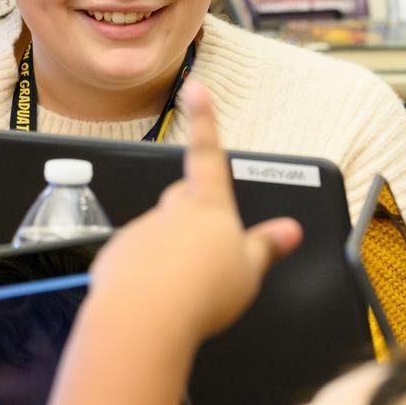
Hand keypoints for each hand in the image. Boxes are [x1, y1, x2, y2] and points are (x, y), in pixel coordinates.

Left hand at [88, 82, 302, 342]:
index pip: (208, 153)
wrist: (145, 317)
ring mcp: (140, 231)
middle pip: (183, 200)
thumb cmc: (201, 293)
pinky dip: (144, 277)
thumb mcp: (249, 271)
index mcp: (208, 206)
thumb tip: (290, 231)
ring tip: (184, 292)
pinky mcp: (115, 255)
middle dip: (192, 217)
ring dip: (168, 255)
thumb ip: (265, 247)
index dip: (204, 118)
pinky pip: (133, 262)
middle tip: (206, 253)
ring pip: (157, 235)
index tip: (194, 86)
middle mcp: (170, 211)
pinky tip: (155, 301)